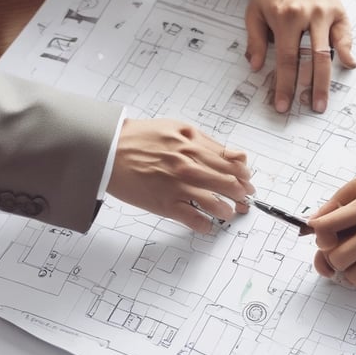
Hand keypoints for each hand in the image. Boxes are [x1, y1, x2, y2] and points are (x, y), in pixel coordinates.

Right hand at [107, 119, 255, 232]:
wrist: (108, 149)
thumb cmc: (140, 138)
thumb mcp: (177, 129)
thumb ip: (206, 141)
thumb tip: (234, 154)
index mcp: (193, 146)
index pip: (232, 163)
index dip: (244, 175)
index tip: (247, 181)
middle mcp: (189, 166)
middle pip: (229, 184)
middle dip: (242, 195)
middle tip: (244, 200)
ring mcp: (178, 186)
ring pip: (215, 204)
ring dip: (227, 211)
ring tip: (228, 212)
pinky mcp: (164, 204)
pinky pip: (193, 219)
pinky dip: (205, 225)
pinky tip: (207, 225)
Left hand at [245, 0, 355, 113]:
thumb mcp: (256, 10)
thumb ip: (255, 38)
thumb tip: (255, 66)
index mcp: (286, 17)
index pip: (286, 59)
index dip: (285, 85)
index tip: (282, 104)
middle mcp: (309, 16)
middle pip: (311, 60)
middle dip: (310, 88)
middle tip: (310, 108)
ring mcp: (326, 13)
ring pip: (328, 52)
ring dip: (326, 80)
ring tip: (323, 100)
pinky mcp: (339, 10)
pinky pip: (345, 34)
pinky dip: (348, 50)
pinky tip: (349, 64)